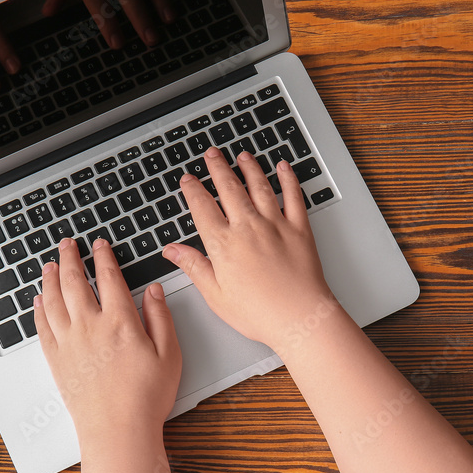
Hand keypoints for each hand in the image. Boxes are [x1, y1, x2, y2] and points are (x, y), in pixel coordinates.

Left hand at [34, 237, 181, 445]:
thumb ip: (160, 317)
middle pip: (75, 282)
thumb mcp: (169, 354)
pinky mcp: (57, 361)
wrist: (117, 431)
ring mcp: (69, 343)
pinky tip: (40, 300)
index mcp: (121, 321)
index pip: (109, 277)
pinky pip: (43, 326)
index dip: (104, 257)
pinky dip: (39, 309)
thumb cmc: (146, 397)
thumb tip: (153, 291)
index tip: (100, 245)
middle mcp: (90, 327)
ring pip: (54, 300)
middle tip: (68, 244)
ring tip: (51, 264)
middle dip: (71, 258)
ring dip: (51, 278)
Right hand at [162, 147, 338, 348]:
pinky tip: (283, 168)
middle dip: (218, 167)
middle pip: (229, 188)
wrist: (300, 319)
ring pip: (259, 186)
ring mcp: (275, 225)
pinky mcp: (299, 229)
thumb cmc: (260, 313)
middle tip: (212, 154)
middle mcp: (248, 228)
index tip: (188, 179)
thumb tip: (172, 251)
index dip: (193, 190)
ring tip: (242, 155)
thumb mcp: (216, 295)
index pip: (202, 207)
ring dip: (249, 167)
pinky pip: (293, 196)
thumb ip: (194, 267)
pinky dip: (288, 179)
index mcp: (224, 245)